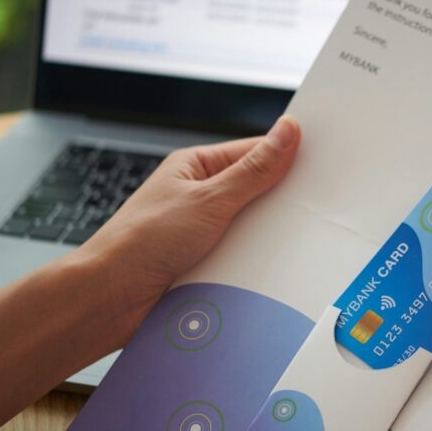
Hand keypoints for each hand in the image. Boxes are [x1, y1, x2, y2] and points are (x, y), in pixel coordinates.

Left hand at [76, 115, 300, 344]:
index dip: (286, 156)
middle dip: (280, 202)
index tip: (321, 162)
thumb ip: (253, 169)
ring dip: (267, 238)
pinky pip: (242, 257)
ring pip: (252, 228)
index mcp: (196, 167)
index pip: (253, 152)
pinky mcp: (206, 263)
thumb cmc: (141, 240)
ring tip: (293, 241)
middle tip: (316, 205)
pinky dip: (255, 262)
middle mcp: (199, 197)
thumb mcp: (209, 199)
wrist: (110, 298)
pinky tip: (271, 268)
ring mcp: (203, 231)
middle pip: (256, 192)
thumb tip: (286, 132)